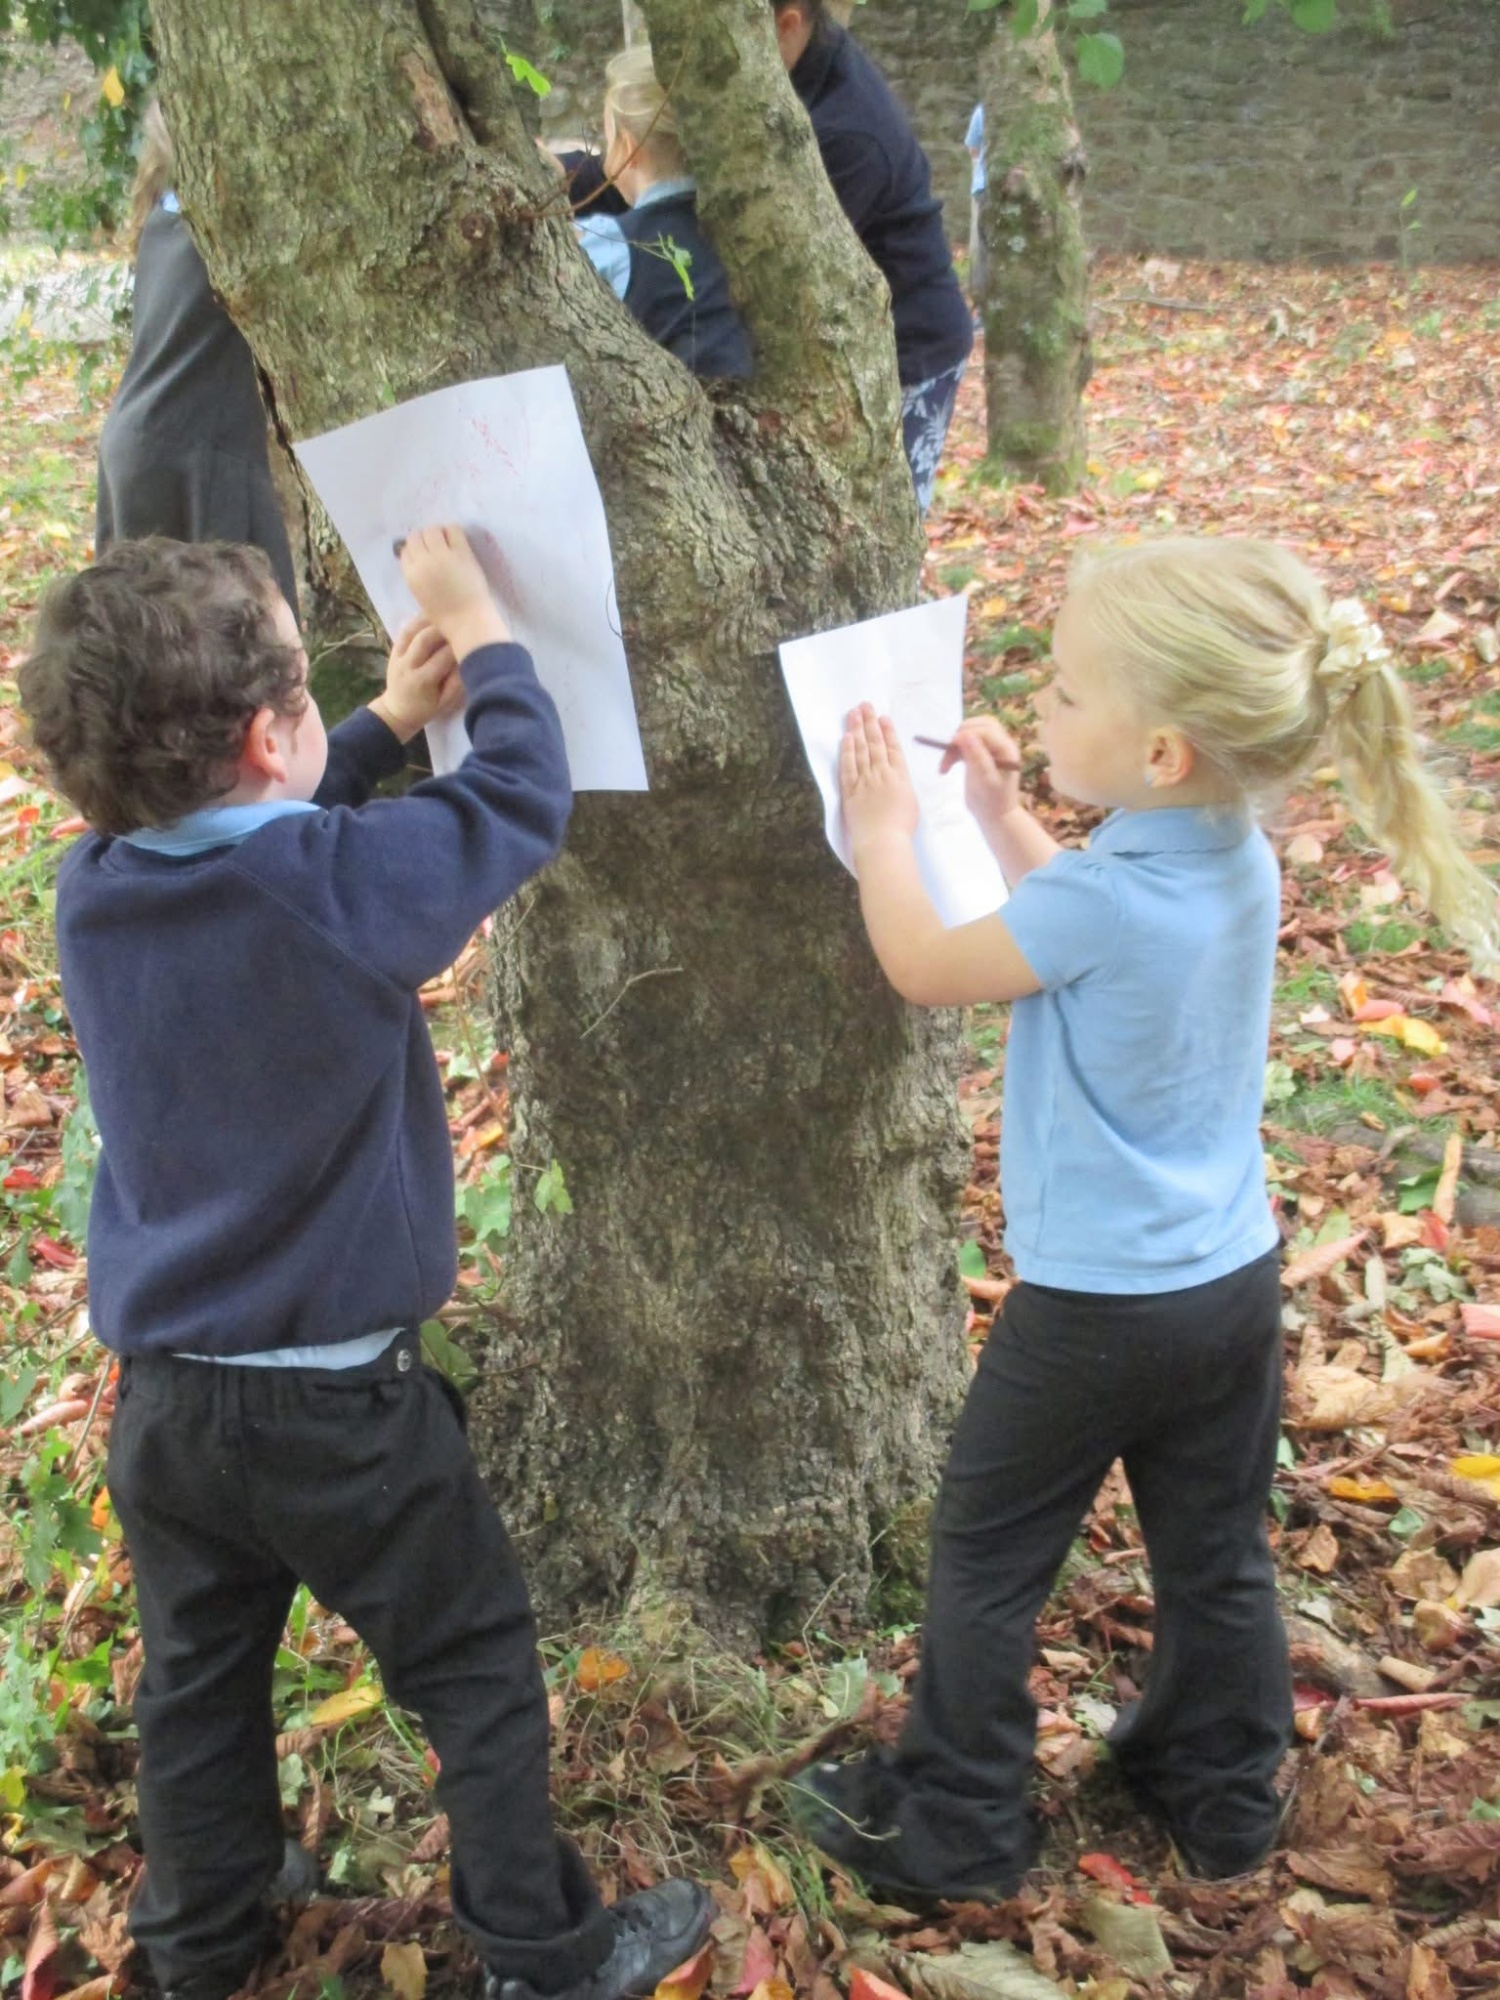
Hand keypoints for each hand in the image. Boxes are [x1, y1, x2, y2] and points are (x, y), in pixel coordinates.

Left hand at [369, 618, 464, 741]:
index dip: (458, 647)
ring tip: (448, 613)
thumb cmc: (427, 708)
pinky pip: (406, 630)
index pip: (443, 658)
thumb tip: (467, 660)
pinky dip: (419, 620)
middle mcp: (408, 665)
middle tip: (461, 621)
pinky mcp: (394, 649)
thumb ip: (457, 682)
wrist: (398, 710)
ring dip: (431, 619)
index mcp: (422, 681)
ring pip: (414, 630)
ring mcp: (398, 656)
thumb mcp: (445, 702)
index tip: (473, 638)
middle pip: (426, 639)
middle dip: (445, 628)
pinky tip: (433, 614)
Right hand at [397, 525, 509, 657]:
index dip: (414, 551)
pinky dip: (452, 530)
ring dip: (438, 533)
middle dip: (423, 539)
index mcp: (411, 576)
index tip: (423, 554)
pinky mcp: (461, 552)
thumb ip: (418, 577)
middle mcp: (423, 561)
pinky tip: (457, 540)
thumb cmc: (446, 617)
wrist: (468, 621)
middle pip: (415, 537)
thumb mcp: (422, 596)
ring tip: (446, 541)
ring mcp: (442, 555)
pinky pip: (453, 529)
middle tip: (435, 545)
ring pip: (432, 529)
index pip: (405, 552)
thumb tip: (420, 560)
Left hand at [840, 704, 919, 855]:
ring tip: (854, 714)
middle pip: (875, 744)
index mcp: (900, 777)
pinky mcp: (850, 791)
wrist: (882, 841)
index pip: (893, 748)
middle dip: (870, 723)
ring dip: (857, 730)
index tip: (883, 718)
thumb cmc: (901, 829)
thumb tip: (897, 779)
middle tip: (866, 705)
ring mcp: (865, 781)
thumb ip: (903, 786)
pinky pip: (848, 766)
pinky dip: (846, 750)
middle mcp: (882, 774)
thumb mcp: (911, 803)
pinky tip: (845, 737)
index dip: (888, 731)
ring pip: (860, 750)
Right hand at [940, 716, 1022, 832]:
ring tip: (943, 766)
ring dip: (954, 746)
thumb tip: (965, 735)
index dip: (967, 733)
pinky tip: (946, 767)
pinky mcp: (980, 755)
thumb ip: (977, 756)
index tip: (950, 746)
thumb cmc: (992, 802)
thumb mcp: (985, 781)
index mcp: (1006, 749)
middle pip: (980, 725)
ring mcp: (990, 749)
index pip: (986, 729)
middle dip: (961, 735)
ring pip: (971, 733)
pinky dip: (954, 753)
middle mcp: (1000, 745)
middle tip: (948, 750)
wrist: (995, 817)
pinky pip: (966, 745)